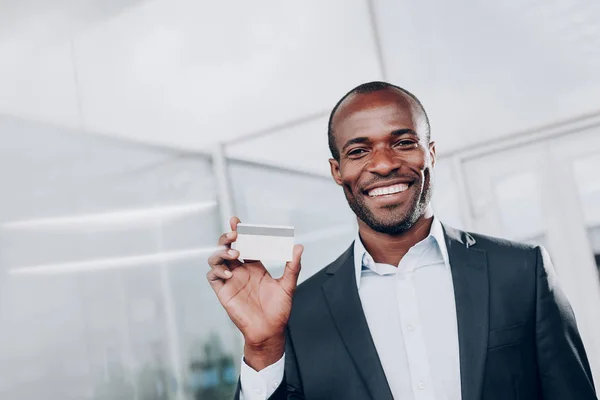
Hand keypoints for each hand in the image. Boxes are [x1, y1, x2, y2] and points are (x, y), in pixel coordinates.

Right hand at [207, 216, 302, 368]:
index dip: (239, 231)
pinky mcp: (223, 292)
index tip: (237, 221)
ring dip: (221, 252)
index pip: (245, 243)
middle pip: (227, 247)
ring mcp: (231, 280)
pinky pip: (213, 276)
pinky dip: (217, 270)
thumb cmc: (279, 310)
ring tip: (234, 253)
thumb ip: (292, 266)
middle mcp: (241, 270)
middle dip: (227, 237)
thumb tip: (298, 247)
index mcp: (254, 266)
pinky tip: (229, 272)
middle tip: (234, 234)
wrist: (270, 331)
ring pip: (216, 258)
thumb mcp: (288, 285)